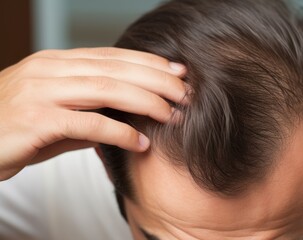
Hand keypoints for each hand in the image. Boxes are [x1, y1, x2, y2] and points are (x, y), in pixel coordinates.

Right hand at [0, 47, 186, 179]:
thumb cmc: (16, 128)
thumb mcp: (57, 111)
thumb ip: (90, 108)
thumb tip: (129, 115)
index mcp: (56, 62)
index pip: (112, 57)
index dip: (149, 62)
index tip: (178, 72)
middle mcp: (50, 69)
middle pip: (115, 69)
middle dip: (156, 80)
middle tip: (186, 94)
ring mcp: (40, 91)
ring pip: (106, 89)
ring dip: (146, 102)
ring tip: (172, 115)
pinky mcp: (35, 119)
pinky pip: (87, 123)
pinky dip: (119, 132)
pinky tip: (141, 142)